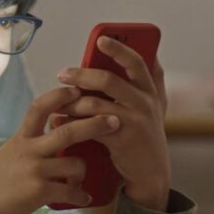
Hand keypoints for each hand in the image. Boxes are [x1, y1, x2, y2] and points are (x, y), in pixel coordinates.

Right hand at [0, 87, 120, 213]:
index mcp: (21, 138)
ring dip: (83, 174)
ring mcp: (35, 171)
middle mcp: (29, 150)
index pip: (40, 107)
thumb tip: (52, 132)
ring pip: (75, 165)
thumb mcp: (9, 154)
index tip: (78, 89)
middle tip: (115, 120)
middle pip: (68, 131)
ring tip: (79, 182)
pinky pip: (70, 191)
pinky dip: (81, 196)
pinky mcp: (39, 192)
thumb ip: (30, 143)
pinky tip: (84, 199)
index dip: (60, 96)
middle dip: (95, 124)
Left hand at [54, 35, 169, 210]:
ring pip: (97, 104)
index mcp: (150, 91)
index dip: (119, 49)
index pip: (137, 62)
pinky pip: (92, 127)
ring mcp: (136, 121)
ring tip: (57, 104)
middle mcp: (146, 103)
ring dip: (72, 103)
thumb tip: (152, 52)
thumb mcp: (156, 106)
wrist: (152, 173)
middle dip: (83, 75)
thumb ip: (152, 82)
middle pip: (110, 81)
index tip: (101, 40)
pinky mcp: (123, 140)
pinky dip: (72, 123)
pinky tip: (59, 121)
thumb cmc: (146, 135)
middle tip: (63, 74)